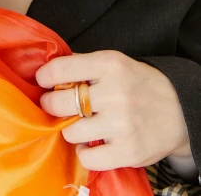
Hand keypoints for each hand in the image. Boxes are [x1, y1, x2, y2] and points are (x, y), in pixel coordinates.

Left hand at [35, 49, 190, 171]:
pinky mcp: (128, 151)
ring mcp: (122, 124)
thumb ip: (83, 66)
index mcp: (110, 66)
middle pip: (62, 102)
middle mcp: (116, 93)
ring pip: (72, 131)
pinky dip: (84, 152)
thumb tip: (49, 71)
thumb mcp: (114, 64)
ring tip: (80, 123)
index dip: (45, 77)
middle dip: (51, 104)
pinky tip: (90, 143)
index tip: (42, 81)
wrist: (178, 110)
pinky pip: (88, 157)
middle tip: (54, 105)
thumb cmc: (137, 84)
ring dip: (70, 129)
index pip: (61, 69)